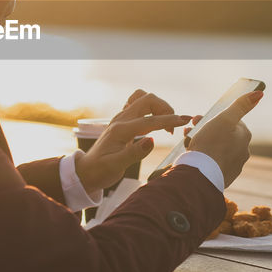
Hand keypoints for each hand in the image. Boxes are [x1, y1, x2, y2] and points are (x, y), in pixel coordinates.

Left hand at [74, 89, 195, 191]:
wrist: (86, 171)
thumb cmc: (100, 171)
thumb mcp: (116, 166)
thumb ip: (134, 153)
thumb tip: (152, 141)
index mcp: (121, 130)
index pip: (150, 120)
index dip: (169, 120)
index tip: (185, 121)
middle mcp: (121, 120)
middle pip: (147, 100)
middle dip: (165, 109)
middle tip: (173, 128)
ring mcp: (121, 119)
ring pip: (144, 100)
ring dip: (158, 107)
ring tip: (166, 126)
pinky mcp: (123, 122)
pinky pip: (139, 106)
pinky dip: (151, 110)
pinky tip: (155, 123)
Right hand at [184, 90, 261, 187]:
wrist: (201, 175)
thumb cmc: (211, 143)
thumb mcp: (225, 118)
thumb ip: (241, 105)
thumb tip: (259, 93)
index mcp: (244, 136)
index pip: (230, 121)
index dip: (213, 118)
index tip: (199, 119)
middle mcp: (243, 151)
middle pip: (223, 135)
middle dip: (207, 130)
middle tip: (190, 129)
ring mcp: (234, 165)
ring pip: (217, 149)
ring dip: (204, 143)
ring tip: (188, 143)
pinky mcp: (223, 177)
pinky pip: (213, 163)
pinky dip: (205, 158)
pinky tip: (194, 157)